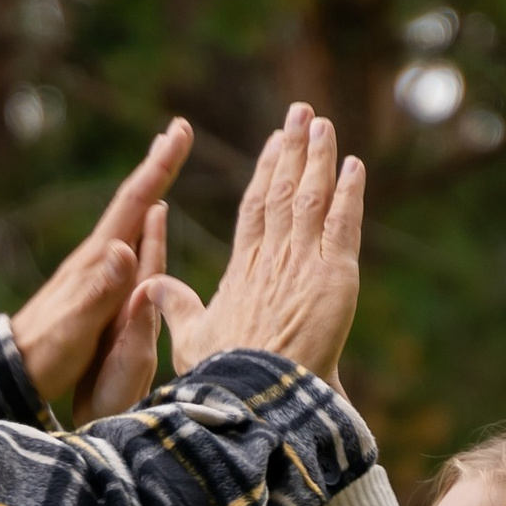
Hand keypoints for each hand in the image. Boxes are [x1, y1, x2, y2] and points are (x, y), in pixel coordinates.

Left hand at [10, 118, 193, 407]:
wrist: (12, 371)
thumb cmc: (46, 355)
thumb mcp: (77, 327)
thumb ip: (102, 291)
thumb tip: (124, 247)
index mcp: (98, 260)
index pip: (134, 202)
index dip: (160, 166)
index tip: (180, 130)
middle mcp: (96, 256)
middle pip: (131, 200)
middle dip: (157, 164)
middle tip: (177, 129)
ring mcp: (92, 268)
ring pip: (128, 217)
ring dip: (148, 187)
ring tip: (162, 165)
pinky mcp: (91, 284)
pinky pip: (124, 240)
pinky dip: (138, 220)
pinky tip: (139, 224)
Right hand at [147, 106, 365, 385]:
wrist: (258, 393)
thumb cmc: (224, 375)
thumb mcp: (191, 338)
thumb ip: (175, 306)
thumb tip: (149, 286)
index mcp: (241, 269)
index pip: (255, 209)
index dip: (265, 172)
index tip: (273, 143)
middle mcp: (272, 256)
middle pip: (283, 190)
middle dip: (292, 148)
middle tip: (301, 112)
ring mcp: (303, 261)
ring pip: (313, 196)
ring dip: (320, 156)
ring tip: (324, 123)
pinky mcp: (335, 273)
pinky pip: (344, 222)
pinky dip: (351, 192)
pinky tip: (356, 165)